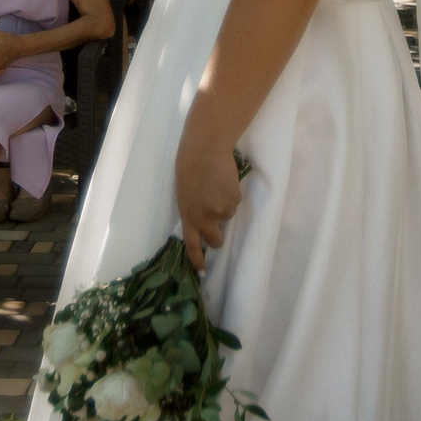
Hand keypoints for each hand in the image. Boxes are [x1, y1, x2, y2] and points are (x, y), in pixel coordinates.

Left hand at [174, 122, 242, 271]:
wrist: (205, 149)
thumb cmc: (190, 166)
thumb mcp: (185, 194)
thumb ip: (193, 210)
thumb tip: (203, 221)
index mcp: (187, 215)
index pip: (192, 244)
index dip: (197, 259)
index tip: (202, 272)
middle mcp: (204, 218)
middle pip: (216, 240)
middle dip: (218, 235)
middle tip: (216, 219)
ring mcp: (220, 211)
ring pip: (227, 216)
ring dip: (224, 206)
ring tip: (216, 186)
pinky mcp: (234, 201)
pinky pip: (235, 202)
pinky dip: (232, 194)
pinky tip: (224, 181)